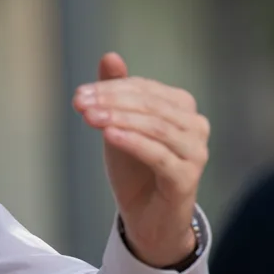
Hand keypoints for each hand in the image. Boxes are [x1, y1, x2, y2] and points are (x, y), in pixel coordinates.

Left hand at [73, 53, 209, 267]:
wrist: (146, 217)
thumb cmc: (135, 169)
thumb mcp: (119, 126)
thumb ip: (116, 92)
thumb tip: (110, 56)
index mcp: (181, 107)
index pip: (144, 89)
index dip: (110, 89)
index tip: (78, 95)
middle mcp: (195, 126)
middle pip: (150, 105)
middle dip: (111, 101)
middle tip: (79, 102)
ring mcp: (195, 152)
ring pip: (156, 127)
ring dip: (119, 119)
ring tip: (89, 117)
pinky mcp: (187, 178)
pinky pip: (159, 155)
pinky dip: (133, 142)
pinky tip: (109, 135)